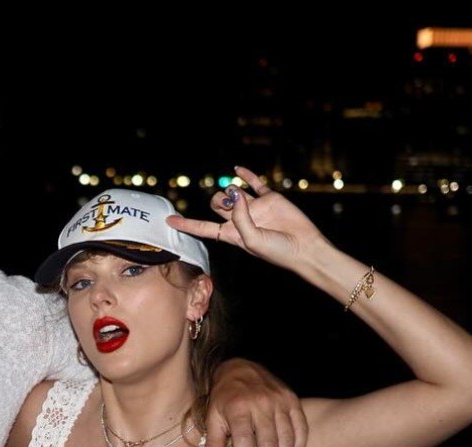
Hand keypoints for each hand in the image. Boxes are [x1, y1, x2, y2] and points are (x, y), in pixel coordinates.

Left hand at [167, 166, 329, 271]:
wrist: (303, 247)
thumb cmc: (276, 251)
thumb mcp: (251, 240)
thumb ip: (240, 218)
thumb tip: (235, 192)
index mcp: (231, 235)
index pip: (202, 228)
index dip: (186, 224)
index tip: (168, 220)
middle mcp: (240, 220)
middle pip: (216, 205)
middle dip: (217, 201)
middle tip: (232, 205)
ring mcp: (254, 208)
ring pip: (232, 192)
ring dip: (231, 190)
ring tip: (241, 197)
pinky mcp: (269, 199)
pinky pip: (254, 183)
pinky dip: (245, 175)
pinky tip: (237, 169)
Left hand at [200, 358, 307, 446]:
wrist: (241, 368)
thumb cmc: (224, 399)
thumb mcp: (212, 417)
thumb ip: (211, 445)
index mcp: (238, 407)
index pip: (243, 439)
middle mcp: (261, 403)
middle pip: (268, 442)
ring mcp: (280, 401)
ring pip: (286, 438)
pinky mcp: (293, 401)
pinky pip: (300, 427)